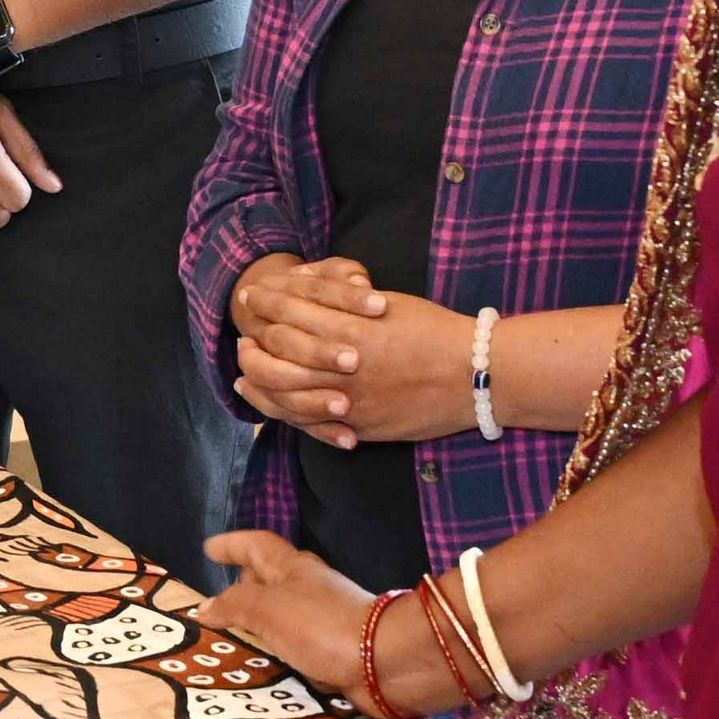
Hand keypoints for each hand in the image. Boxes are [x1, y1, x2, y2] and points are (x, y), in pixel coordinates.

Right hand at [194, 527, 379, 687]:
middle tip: (222, 594)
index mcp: (293, 569)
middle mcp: (310, 590)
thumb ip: (234, 605)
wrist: (384, 661)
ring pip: (285, 613)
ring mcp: (324, 620)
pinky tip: (267, 664)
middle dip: (247, 582)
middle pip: (273, 577)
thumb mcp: (267, 609)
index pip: (257, 546)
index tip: (210, 548)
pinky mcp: (334, 650)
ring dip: (262, 620)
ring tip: (237, 634)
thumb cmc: (322, 625)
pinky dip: (279, 649)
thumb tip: (205, 608)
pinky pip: (297, 645)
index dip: (232, 545)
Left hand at [233, 260, 469, 447]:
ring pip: (285, 392)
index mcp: (352, 326)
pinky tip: (270, 406)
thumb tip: (309, 293)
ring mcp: (350, 399)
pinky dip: (285, 413)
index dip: (266, 304)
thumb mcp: (390, 304)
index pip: (291, 311)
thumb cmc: (436, 332)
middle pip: (278, 352)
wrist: (477, 374)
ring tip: (244, 372)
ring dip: (258, 380)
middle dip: (253, 343)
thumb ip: (346, 303)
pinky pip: (311, 424)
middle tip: (241, 337)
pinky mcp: (360, 425)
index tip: (251, 298)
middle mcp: (344, 364)